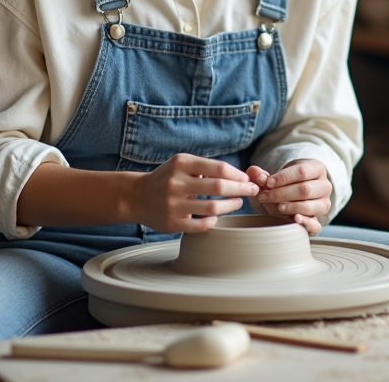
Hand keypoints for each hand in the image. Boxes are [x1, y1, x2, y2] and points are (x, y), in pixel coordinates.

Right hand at [130, 153, 259, 233]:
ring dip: (230, 206)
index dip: (237, 175)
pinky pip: (200, 225)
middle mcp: (176, 183)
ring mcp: (173, 204)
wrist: (136, 196)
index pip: (218, 168)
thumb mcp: (182, 164)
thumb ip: (206, 167)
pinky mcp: (172, 223)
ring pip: (212, 208)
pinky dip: (213, 221)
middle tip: (252, 191)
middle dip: (241, 189)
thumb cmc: (167, 178)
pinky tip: (217, 217)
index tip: (247, 179)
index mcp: (181, 163)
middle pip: (219, 187)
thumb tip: (239, 176)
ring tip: (238, 203)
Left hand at [247, 159, 330, 235]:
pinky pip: (317, 224)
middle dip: (282, 193)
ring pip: (312, 206)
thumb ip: (263, 175)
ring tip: (277, 206)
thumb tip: (254, 173)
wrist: (296, 194)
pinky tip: (295, 219)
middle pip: (305, 189)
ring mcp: (324, 203)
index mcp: (317, 168)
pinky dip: (306, 222)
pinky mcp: (320, 220)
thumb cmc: (287, 182)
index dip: (283, 178)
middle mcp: (325, 186)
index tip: (267, 182)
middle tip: (265, 196)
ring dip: (292, 207)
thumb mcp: (277, 175)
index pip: (302, 171)